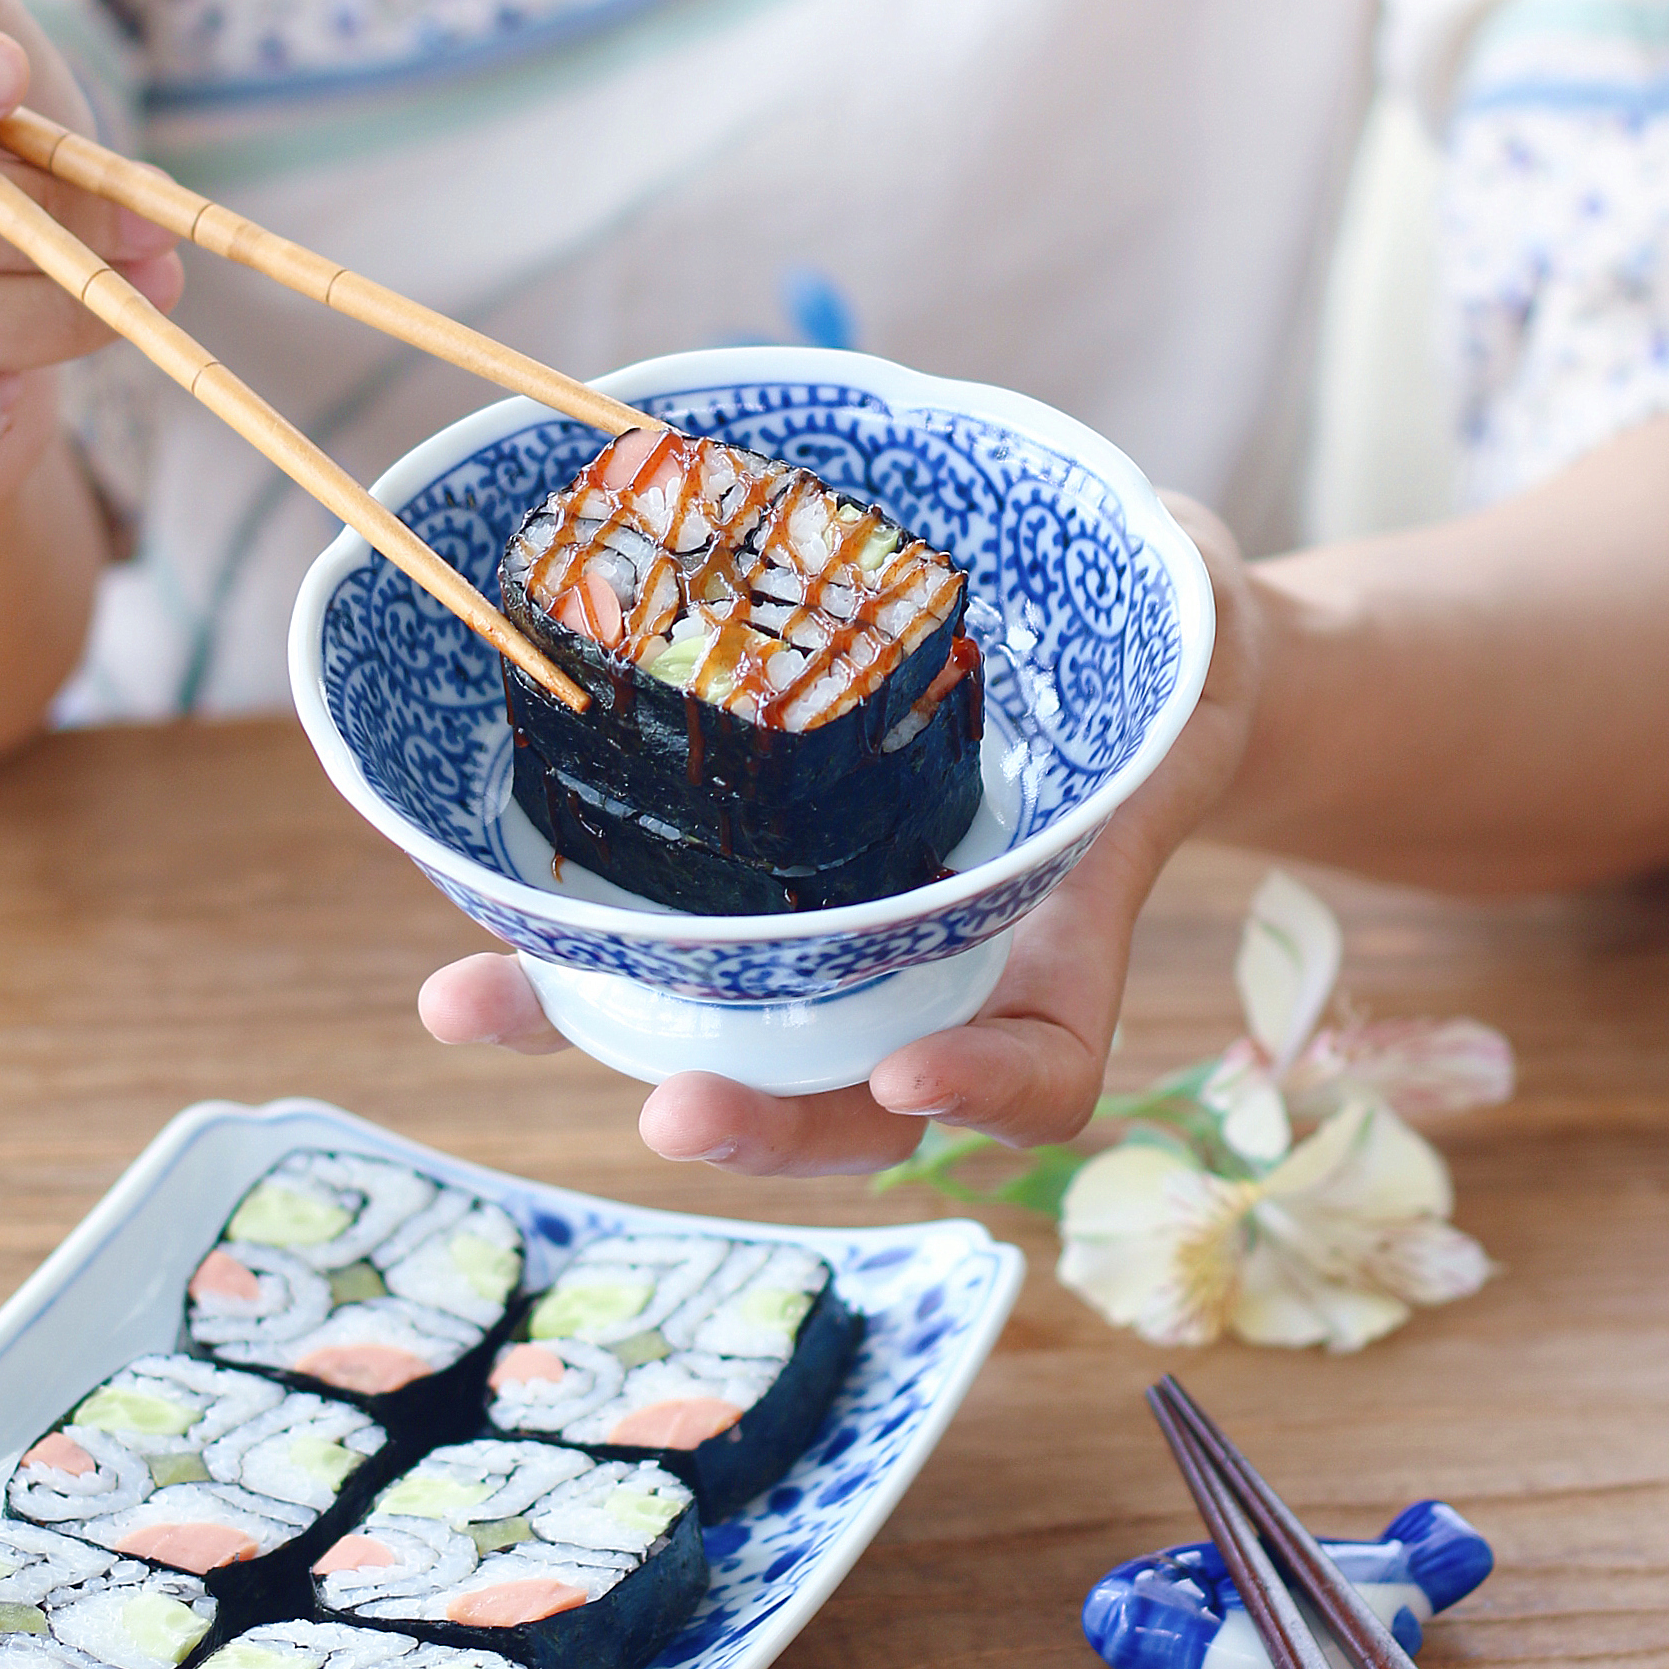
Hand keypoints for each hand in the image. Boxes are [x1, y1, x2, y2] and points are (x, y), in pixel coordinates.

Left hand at [419, 499, 1263, 1174]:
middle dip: (766, 1123)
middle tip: (676, 1112)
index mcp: (1065, 924)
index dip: (987, 1089)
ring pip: (739, 1039)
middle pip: (859, 1106)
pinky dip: (576, 962)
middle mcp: (944, 965)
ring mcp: (845, 938)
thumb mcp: (1191, 611)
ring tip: (477, 1006)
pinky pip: (673, 946)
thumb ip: (1184, 603)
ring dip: (606, 1039)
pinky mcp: (761, 884)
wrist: (1109, 654)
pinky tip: (476, 945)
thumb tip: (1167, 545)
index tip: (911, 1078)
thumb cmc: (1165, 631)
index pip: (1045, 1058)